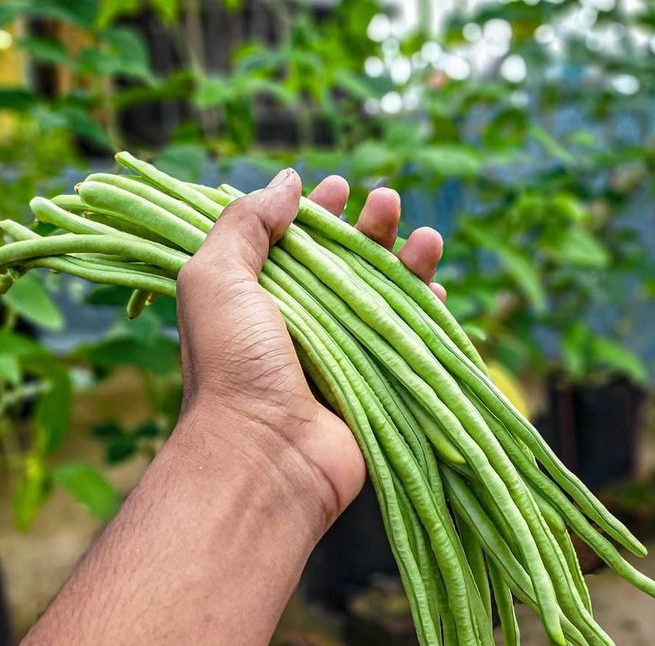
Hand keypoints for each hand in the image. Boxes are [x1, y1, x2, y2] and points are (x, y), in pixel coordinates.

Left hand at [175, 169, 444, 531]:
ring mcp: (339, 356)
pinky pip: (408, 342)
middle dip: (369, 229)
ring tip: (426, 237)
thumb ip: (244, 224)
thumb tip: (287, 182)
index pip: (293, 243)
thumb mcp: (215, 278)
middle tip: (387, 201)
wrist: (265, 454)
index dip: (317, 212)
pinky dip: (426, 315)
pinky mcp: (374, 385)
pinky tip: (439, 291)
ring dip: (406, 264)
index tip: (337, 185)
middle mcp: (299, 325)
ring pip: (382, 299)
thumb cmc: (232, 366)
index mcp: (257, 299)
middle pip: (344, 264)